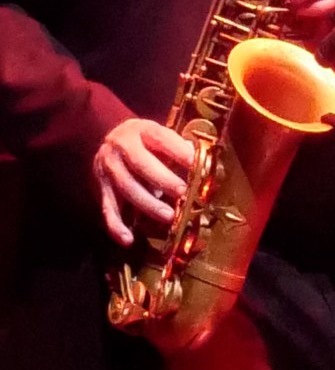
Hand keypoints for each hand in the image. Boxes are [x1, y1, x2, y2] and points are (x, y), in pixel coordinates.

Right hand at [93, 118, 193, 246]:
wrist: (107, 139)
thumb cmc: (143, 141)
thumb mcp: (158, 136)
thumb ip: (176, 148)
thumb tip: (199, 161)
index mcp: (141, 130)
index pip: (160, 138)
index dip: (177, 150)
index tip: (194, 163)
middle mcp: (121, 147)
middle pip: (141, 164)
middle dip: (163, 179)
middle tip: (182, 192)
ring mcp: (108, 168)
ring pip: (126, 187)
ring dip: (148, 204)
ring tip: (168, 216)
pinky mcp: (100, 188)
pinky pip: (108, 208)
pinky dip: (116, 226)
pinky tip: (129, 239)